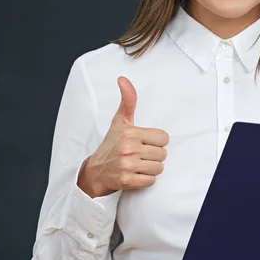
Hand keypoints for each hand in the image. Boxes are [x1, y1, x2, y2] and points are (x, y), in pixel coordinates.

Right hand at [77, 76, 169, 197]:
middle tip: (140, 155)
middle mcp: (128, 148)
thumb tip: (123, 78)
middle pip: (162, 154)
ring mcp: (127, 166)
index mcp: (130, 132)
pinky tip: (135, 174)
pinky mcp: (127, 181)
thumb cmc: (111, 144)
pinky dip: (146, 180)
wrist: (95, 171)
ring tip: (138, 165)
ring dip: (151, 169)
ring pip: (158, 168)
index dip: (156, 141)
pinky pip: (151, 181)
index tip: (144, 143)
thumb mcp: (120, 122)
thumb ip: (128, 101)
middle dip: (154, 156)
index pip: (164, 138)